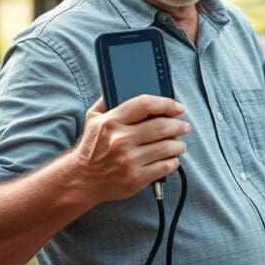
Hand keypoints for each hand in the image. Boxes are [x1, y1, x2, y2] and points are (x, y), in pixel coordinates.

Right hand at [71, 95, 189, 201]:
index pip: (145, 104)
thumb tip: (123, 83)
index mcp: (111, 122)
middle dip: (179, 125)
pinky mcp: (136, 178)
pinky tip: (172, 158)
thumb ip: (107, 100)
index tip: (178, 108)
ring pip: (167, 147)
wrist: (81, 180)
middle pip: (161, 126)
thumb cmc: (91, 148)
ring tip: (180, 144)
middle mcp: (120, 140)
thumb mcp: (92, 119)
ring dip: (179, 144)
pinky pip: (165, 166)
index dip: (167, 104)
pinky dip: (173, 161)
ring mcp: (128, 160)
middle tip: (184, 126)